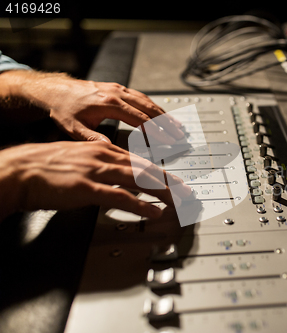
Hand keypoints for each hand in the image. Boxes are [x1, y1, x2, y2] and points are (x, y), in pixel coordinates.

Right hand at [0, 141, 191, 220]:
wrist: (19, 170)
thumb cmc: (46, 167)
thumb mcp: (80, 159)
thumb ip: (101, 165)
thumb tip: (117, 176)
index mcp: (102, 150)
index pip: (139, 160)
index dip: (160, 171)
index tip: (174, 179)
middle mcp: (103, 157)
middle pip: (145, 168)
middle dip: (169, 180)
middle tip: (186, 190)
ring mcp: (96, 172)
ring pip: (138, 180)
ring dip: (162, 192)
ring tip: (178, 200)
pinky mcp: (86, 188)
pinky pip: (120, 197)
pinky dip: (140, 205)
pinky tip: (152, 211)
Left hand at [1, 70, 183, 142]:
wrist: (55, 90)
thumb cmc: (63, 109)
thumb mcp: (74, 128)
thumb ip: (94, 139)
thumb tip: (111, 150)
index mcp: (109, 104)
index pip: (140, 120)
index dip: (156, 132)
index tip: (168, 141)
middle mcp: (117, 94)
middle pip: (149, 109)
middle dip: (167, 123)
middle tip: (180, 135)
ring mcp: (119, 89)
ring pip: (148, 101)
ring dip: (164, 114)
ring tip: (177, 126)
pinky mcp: (118, 88)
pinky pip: (141, 97)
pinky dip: (154, 106)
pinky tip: (161, 114)